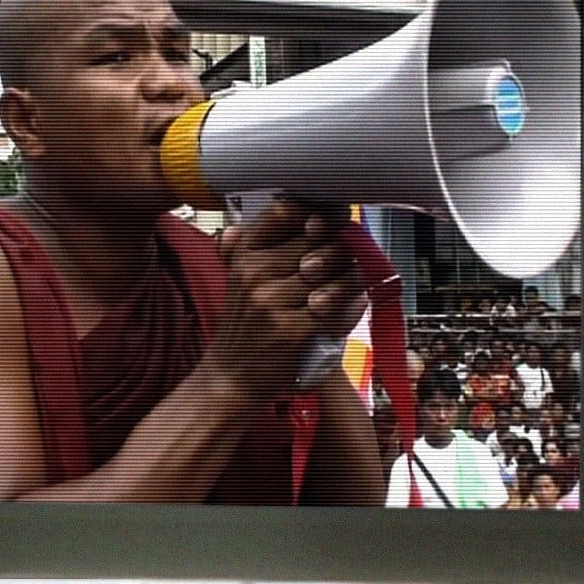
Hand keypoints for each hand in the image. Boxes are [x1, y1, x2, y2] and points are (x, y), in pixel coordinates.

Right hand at [205, 202, 368, 400]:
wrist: (233, 375)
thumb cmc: (248, 323)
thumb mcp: (244, 276)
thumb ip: (268, 242)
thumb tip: (305, 208)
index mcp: (245, 252)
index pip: (286, 211)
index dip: (321, 211)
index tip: (337, 218)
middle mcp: (254, 271)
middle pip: (319, 240)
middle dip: (343, 249)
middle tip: (349, 260)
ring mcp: (270, 301)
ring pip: (334, 274)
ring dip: (351, 281)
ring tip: (348, 288)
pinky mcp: (290, 329)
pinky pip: (337, 307)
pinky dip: (349, 309)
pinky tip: (344, 312)